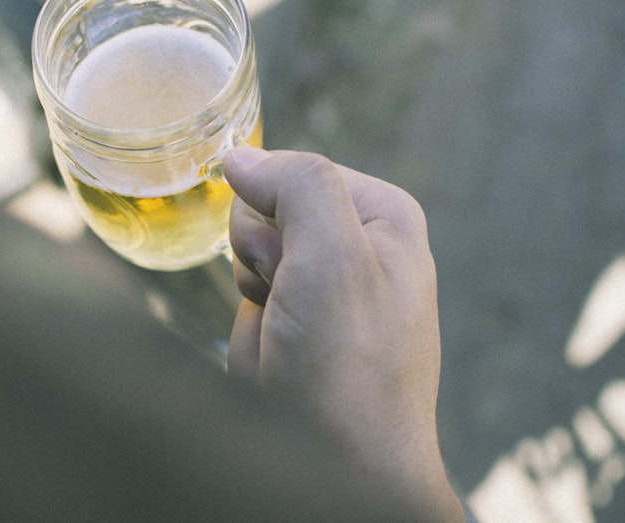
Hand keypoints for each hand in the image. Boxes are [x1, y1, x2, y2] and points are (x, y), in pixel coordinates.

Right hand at [223, 147, 463, 521]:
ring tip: (288, 339)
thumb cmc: (349, 367)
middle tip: (289, 304)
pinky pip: (249, 305)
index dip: (273, 212)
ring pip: (248, 259)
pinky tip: (279, 359)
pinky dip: (251, 333)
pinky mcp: (303, 329)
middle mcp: (359, 247)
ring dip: (253, 299)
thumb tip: (241, 157)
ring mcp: (329, 291)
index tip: (290, 260)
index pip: (293, 171)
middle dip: (260, 259)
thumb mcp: (334, 255)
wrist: (341, 468)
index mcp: (383, 216)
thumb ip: (297, 184)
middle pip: (265, 214)